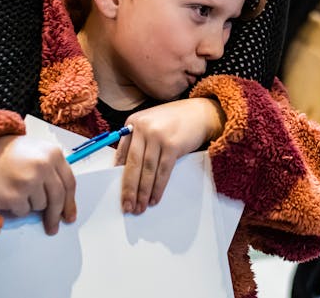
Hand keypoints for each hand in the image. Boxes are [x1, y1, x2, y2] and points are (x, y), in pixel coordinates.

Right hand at [0, 134, 76, 234]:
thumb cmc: (9, 154)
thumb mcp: (37, 151)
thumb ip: (53, 170)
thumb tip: (63, 199)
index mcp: (53, 153)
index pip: (69, 183)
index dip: (70, 202)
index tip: (69, 215)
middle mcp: (43, 166)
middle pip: (57, 198)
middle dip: (55, 215)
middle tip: (53, 226)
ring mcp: (29, 181)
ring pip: (40, 206)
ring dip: (30, 204)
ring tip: (18, 188)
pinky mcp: (14, 196)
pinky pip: (23, 212)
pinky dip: (16, 207)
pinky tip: (8, 192)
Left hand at [115, 98, 225, 213]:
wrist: (200, 113)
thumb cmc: (174, 120)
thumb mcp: (151, 125)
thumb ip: (137, 142)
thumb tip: (124, 170)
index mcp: (133, 122)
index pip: (122, 155)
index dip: (119, 177)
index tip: (119, 193)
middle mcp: (143, 128)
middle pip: (133, 164)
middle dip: (129, 189)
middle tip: (128, 206)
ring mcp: (158, 136)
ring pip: (147, 170)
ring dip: (143, 192)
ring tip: (141, 207)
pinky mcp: (173, 145)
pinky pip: (163, 171)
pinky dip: (158, 187)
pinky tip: (155, 198)